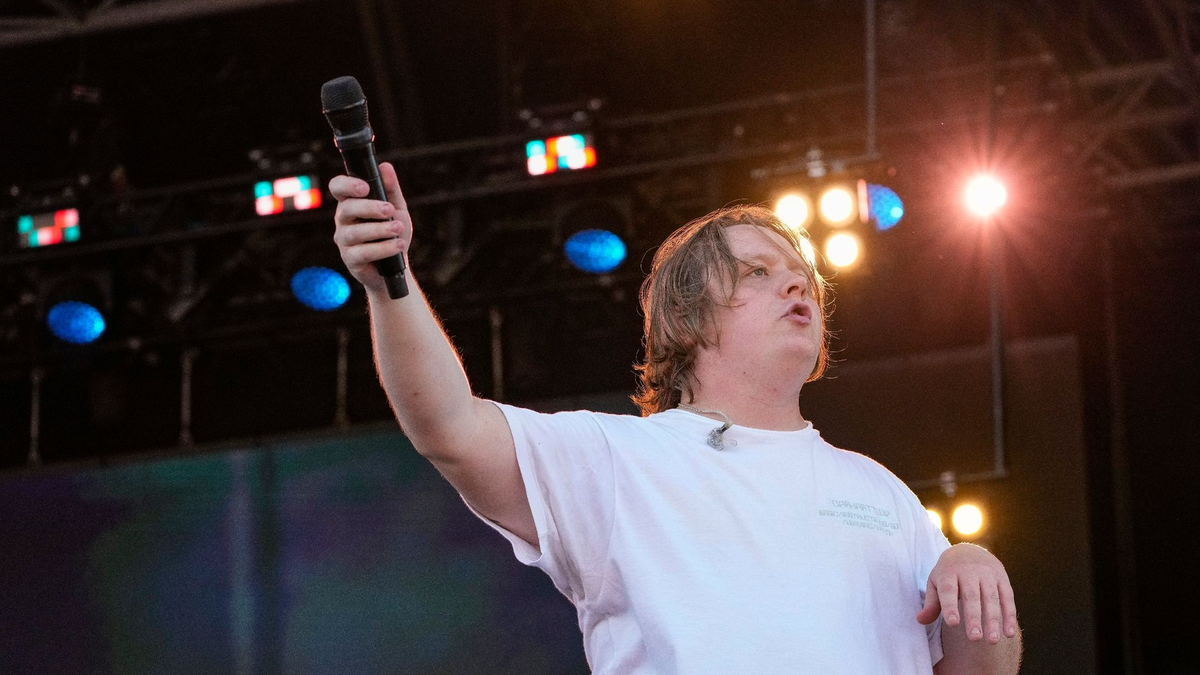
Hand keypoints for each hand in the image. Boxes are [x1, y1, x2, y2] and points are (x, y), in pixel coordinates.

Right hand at [329, 162, 411, 292]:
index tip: (365, 187)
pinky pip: (363, 252)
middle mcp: (343, 220)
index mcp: (351, 203)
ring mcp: (344, 240)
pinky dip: (383, 248)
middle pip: (347, 208)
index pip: (337, 187)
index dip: (347, 185)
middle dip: (369, 208)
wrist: (395, 266)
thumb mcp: (397, 209)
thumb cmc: (392, 234)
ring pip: (355, 232)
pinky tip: (398, 246)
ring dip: (380, 230)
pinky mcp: (350, 259)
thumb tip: (385, 166)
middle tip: (390, 210)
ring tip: (399, 229)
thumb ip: (391, 189)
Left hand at [916, 543, 1017, 644]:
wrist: (969, 550)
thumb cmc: (948, 573)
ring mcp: (987, 574)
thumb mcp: (936, 582)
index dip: (950, 606)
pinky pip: (1007, 598)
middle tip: (974, 638)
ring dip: (993, 620)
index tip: (952, 623)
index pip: (948, 590)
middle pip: (971, 596)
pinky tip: (1008, 634)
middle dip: (974, 617)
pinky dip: (1009, 616)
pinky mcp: (1002, 578)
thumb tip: (920, 620)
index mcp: (949, 572)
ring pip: (991, 598)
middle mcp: (969, 571)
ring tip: (992, 640)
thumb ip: (931, 603)